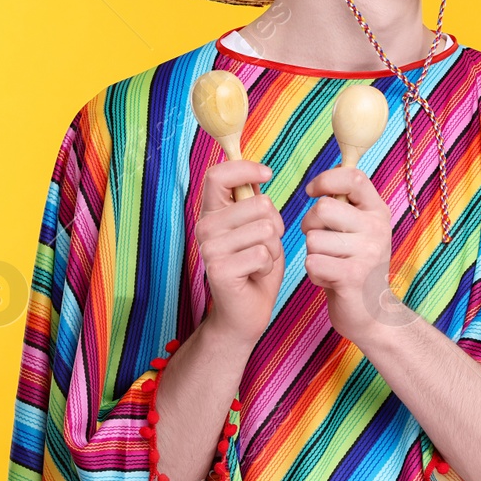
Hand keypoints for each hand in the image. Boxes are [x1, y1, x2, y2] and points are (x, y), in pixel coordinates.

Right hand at [195, 158, 284, 345]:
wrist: (245, 312)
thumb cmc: (256, 266)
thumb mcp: (258, 227)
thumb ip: (254, 203)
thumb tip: (258, 174)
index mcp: (212, 212)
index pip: (217, 175)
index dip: (245, 168)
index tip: (267, 174)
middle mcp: (205, 227)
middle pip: (258, 203)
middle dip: (275, 224)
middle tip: (264, 245)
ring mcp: (209, 248)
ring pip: (265, 229)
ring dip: (273, 247)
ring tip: (259, 260)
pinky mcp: (219, 269)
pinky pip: (263, 253)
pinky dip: (268, 265)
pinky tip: (255, 275)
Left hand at [301, 166, 399, 344]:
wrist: (374, 313)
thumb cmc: (356, 266)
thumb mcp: (360, 230)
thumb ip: (346, 206)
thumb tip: (325, 177)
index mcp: (378, 212)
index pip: (354, 177)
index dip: (326, 179)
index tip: (312, 191)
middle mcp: (377, 228)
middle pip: (322, 208)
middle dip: (310, 225)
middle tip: (321, 240)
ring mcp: (368, 253)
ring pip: (313, 239)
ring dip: (313, 254)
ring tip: (330, 264)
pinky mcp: (353, 276)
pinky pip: (313, 263)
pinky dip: (314, 274)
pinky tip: (330, 279)